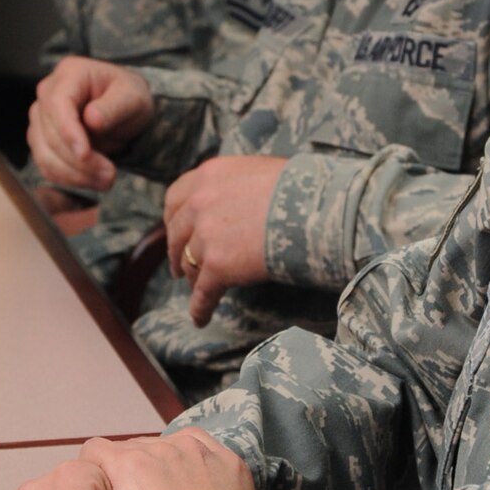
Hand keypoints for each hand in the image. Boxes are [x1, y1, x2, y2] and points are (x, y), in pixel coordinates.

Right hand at [27, 56, 153, 192]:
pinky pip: (46, 165)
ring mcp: (41, 117)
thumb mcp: (134, 98)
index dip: (68, 132)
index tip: (85, 155)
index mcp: (70, 74)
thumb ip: (115, 107)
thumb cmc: (128, 97)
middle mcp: (48, 93)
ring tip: (106, 181)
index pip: (58, 104)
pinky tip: (92, 181)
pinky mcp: (41, 139)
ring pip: (44, 154)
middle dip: (78, 161)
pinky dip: (68, 178)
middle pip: (49, 134)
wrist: (124, 107)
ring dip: (73, 175)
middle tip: (110, 176)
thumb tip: (92, 120)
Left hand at [163, 154, 287, 325]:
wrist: (314, 208)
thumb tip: (239, 198)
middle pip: (177, 233)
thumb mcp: (259, 171)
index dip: (174, 218)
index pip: (176, 197)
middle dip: (177, 251)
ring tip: (196, 288)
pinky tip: (200, 318)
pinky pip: (203, 294)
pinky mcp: (217, 266)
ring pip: (189, 264)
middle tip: (180, 264)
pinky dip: (200, 308)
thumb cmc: (302, 187)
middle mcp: (199, 203)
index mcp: (209, 176)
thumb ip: (236, 184)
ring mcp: (206, 236)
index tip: (176, 229)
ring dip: (192, 278)